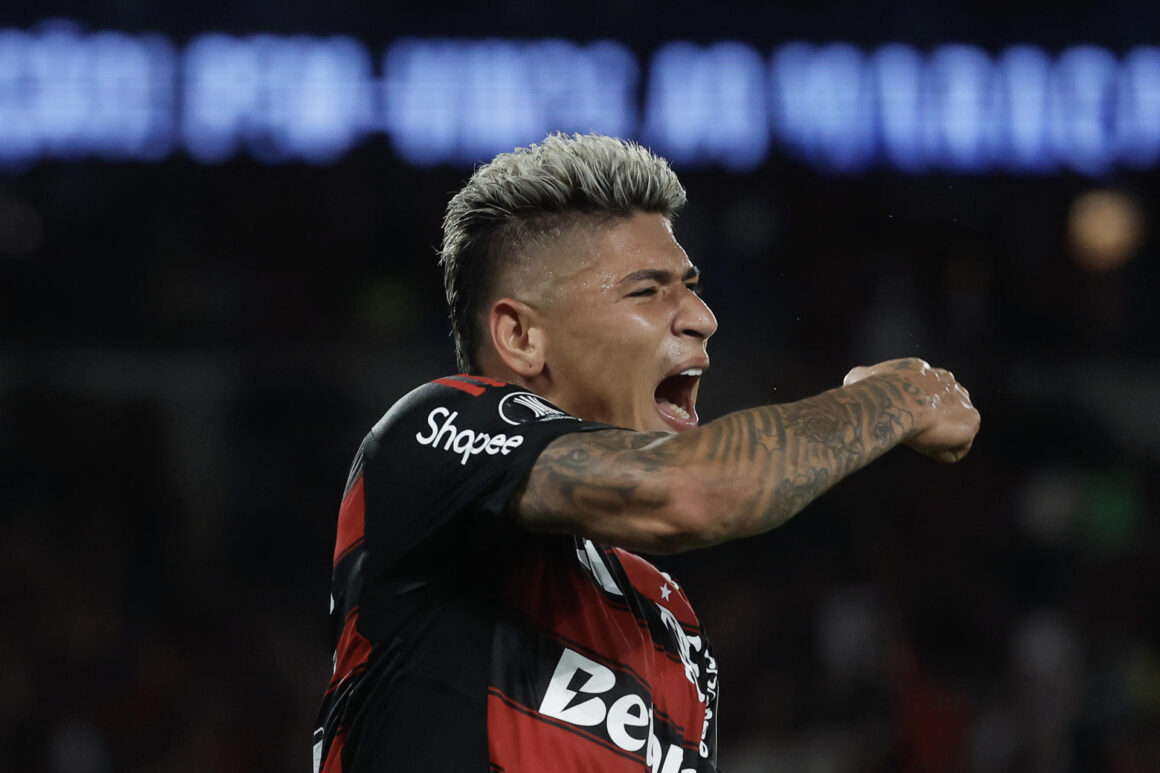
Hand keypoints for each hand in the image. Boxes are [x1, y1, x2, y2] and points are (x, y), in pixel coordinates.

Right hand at [844, 358, 979, 461]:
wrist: (892, 400)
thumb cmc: (874, 390)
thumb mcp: (860, 376)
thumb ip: (862, 377)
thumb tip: (852, 379)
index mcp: (927, 373)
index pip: (929, 396)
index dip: (915, 412)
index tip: (903, 420)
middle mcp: (951, 384)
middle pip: (945, 414)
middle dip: (931, 426)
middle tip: (912, 433)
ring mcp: (964, 403)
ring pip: (951, 433)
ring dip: (934, 441)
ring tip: (916, 439)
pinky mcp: (971, 423)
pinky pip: (957, 450)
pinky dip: (940, 454)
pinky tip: (925, 446)